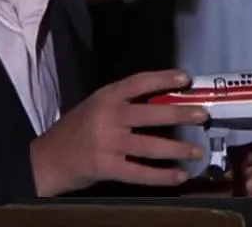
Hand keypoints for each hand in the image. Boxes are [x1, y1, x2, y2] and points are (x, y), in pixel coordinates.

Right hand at [30, 69, 208, 195]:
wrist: (49, 159)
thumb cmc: (77, 129)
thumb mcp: (96, 105)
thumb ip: (124, 102)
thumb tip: (165, 100)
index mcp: (106, 97)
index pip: (138, 82)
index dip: (163, 78)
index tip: (186, 77)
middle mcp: (108, 117)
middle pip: (151, 114)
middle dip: (180, 115)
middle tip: (203, 116)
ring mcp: (108, 144)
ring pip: (150, 146)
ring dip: (178, 149)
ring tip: (198, 152)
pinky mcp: (107, 168)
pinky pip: (140, 173)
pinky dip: (162, 176)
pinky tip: (180, 176)